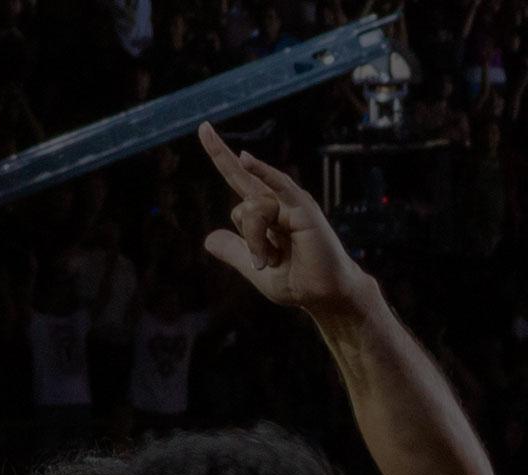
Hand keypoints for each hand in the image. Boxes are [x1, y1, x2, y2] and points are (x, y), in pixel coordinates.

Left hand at [195, 122, 372, 317]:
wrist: (325, 294)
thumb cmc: (298, 281)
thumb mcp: (256, 269)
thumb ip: (234, 252)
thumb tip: (209, 238)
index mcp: (265, 213)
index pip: (238, 178)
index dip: (221, 154)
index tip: (204, 128)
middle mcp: (276, 202)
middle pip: (239, 190)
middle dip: (218, 153)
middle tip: (203, 127)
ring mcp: (289, 202)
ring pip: (250, 209)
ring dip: (254, 242)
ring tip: (270, 261)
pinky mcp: (302, 208)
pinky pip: (278, 186)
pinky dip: (263, 171)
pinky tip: (246, 158)